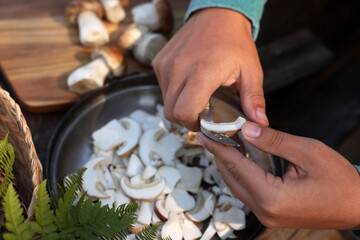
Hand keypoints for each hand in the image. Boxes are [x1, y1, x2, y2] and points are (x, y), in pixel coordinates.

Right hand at [152, 8, 267, 130]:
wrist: (217, 15)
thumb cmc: (234, 41)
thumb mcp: (250, 71)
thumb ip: (254, 99)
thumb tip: (259, 123)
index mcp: (202, 72)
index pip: (184, 112)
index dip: (194, 124)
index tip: (205, 122)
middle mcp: (179, 68)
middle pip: (171, 113)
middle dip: (186, 120)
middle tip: (201, 114)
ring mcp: (166, 65)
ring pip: (165, 102)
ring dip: (179, 106)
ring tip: (196, 98)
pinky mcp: (160, 62)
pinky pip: (162, 88)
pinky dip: (173, 93)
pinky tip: (188, 85)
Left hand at [196, 122, 359, 228]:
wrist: (358, 206)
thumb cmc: (340, 181)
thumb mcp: (309, 152)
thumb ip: (274, 141)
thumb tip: (246, 130)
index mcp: (273, 197)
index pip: (236, 166)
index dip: (218, 147)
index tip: (203, 134)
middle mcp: (264, 210)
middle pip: (232, 177)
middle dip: (220, 155)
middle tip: (210, 134)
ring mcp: (267, 216)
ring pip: (237, 185)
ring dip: (228, 164)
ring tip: (221, 143)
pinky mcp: (271, 214)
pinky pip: (247, 191)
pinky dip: (240, 173)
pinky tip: (239, 158)